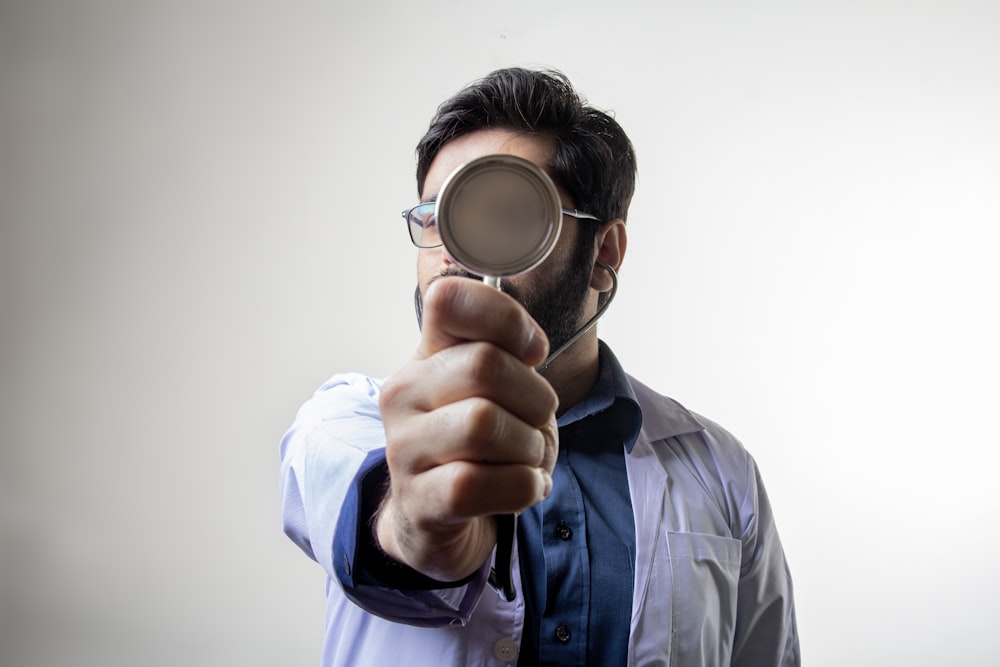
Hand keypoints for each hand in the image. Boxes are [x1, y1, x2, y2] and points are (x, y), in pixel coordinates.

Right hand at [375, 277, 558, 581]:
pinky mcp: (419, 500)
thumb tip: (530, 347)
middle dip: (535, 398)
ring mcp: (404, 448)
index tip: (533, 351)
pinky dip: (524, 487)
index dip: (506, 317)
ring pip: (483, 424)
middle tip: (537, 422)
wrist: (437, 516)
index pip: (448, 299)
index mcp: (426, 354)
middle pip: (484, 365)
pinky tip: (526, 488)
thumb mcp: (496, 389)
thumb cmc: (479, 444)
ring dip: (530, 447)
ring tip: (529, 458)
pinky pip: (481, 484)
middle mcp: (404, 393)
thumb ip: (509, 353)